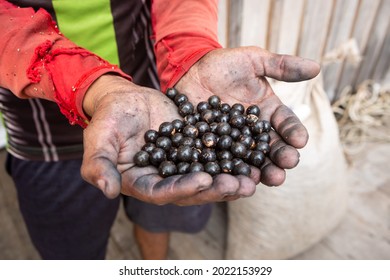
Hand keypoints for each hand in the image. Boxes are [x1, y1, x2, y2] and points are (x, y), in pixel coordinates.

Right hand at [80, 75, 255, 203]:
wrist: (125, 99)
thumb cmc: (108, 118)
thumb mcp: (99, 139)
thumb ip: (99, 164)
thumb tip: (107, 190)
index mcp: (141, 182)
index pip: (162, 192)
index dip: (183, 189)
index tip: (204, 181)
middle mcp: (164, 179)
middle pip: (191, 190)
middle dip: (217, 190)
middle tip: (241, 186)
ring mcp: (181, 165)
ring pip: (208, 176)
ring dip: (230, 179)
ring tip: (253, 178)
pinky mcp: (194, 149)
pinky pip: (214, 155)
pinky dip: (231, 157)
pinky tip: (251, 155)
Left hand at [175, 46, 320, 185]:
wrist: (190, 71)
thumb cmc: (223, 65)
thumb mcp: (253, 60)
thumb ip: (281, 66)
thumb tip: (316, 67)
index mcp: (268, 112)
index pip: (286, 123)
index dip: (294, 132)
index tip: (301, 141)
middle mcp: (254, 131)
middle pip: (271, 147)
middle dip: (281, 157)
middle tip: (288, 164)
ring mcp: (234, 143)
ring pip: (251, 160)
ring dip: (262, 170)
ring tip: (269, 179)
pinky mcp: (213, 149)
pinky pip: (223, 162)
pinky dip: (230, 171)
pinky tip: (236, 178)